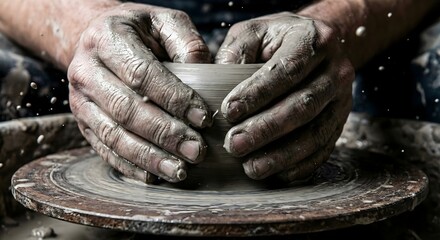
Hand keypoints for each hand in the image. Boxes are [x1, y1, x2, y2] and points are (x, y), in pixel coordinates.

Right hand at [68, 3, 212, 182]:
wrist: (97, 38)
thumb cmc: (139, 31)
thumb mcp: (163, 20)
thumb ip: (186, 41)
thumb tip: (207, 73)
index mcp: (107, 39)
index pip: (142, 75)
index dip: (175, 99)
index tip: (204, 118)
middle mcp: (86, 71)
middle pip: (126, 110)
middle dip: (165, 134)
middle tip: (197, 151)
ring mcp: (80, 100)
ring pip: (114, 135)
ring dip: (149, 158)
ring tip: (180, 171)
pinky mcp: (82, 123)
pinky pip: (104, 149)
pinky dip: (130, 166)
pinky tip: (155, 176)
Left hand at [216, 12, 353, 181]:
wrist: (313, 45)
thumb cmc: (275, 40)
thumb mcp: (253, 32)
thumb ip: (236, 52)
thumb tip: (216, 82)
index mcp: (313, 40)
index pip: (287, 70)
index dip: (258, 93)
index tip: (229, 111)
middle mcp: (336, 70)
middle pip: (303, 105)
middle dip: (266, 129)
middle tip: (234, 145)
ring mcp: (343, 99)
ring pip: (316, 132)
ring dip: (282, 155)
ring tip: (251, 167)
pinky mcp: (341, 121)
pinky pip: (324, 148)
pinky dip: (300, 165)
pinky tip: (277, 174)